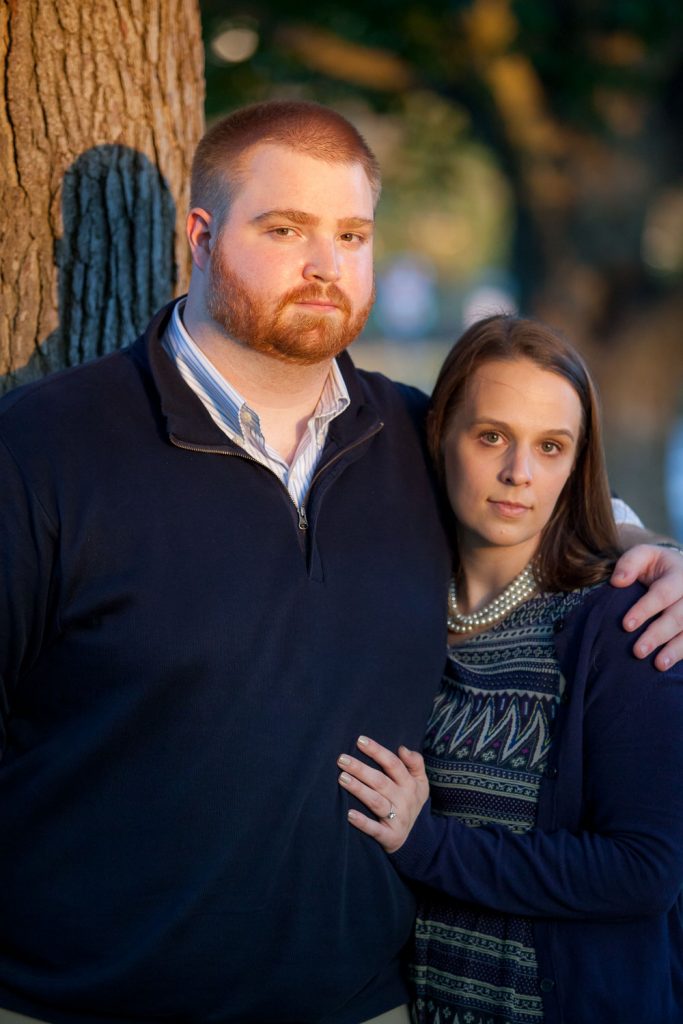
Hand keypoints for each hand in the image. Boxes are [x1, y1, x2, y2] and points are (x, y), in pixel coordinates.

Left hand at [337, 735, 428, 853]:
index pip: (393, 764)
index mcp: (410, 784)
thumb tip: (403, 748)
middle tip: (342, 759)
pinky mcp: (390, 837)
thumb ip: (416, 762)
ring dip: (359, 790)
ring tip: (342, 778)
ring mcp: (398, 818)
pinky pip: (375, 829)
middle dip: (361, 769)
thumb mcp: (421, 782)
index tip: (360, 740)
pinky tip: (349, 814)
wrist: (418, 839)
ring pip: (376, 802)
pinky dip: (363, 822)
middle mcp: (404, 800)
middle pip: (381, 781)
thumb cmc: (411, 802)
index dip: (377, 751)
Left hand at [611, 544, 682, 669]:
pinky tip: (669, 664)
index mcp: (679, 575)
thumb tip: (617, 582)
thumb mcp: (644, 555)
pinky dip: (682, 653)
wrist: (680, 571)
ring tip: (658, 664)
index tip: (626, 625)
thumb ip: (629, 563)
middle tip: (637, 651)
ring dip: (674, 649)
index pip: (662, 594)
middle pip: (678, 617)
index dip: (644, 610)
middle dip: (657, 635)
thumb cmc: (657, 566)